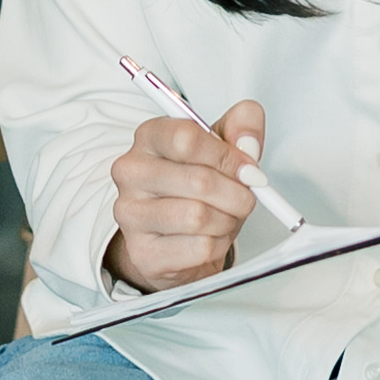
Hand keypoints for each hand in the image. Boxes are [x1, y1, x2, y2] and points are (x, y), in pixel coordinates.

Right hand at [109, 101, 263, 291]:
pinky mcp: (142, 252)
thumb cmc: (196, 188)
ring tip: (224, 218)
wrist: (175, 239)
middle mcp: (132, 172)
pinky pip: (199, 248)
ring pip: (199, 217)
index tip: (247, 168)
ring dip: (227, 220)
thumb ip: (242, 126)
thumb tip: (248, 142)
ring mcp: (131, 214)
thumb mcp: (222, 147)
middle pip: (199, 181)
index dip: (227, 156)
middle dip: (236, 194)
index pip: (186, 138)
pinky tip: (210, 238)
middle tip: (244, 198)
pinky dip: (217, 245)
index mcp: (150, 137)